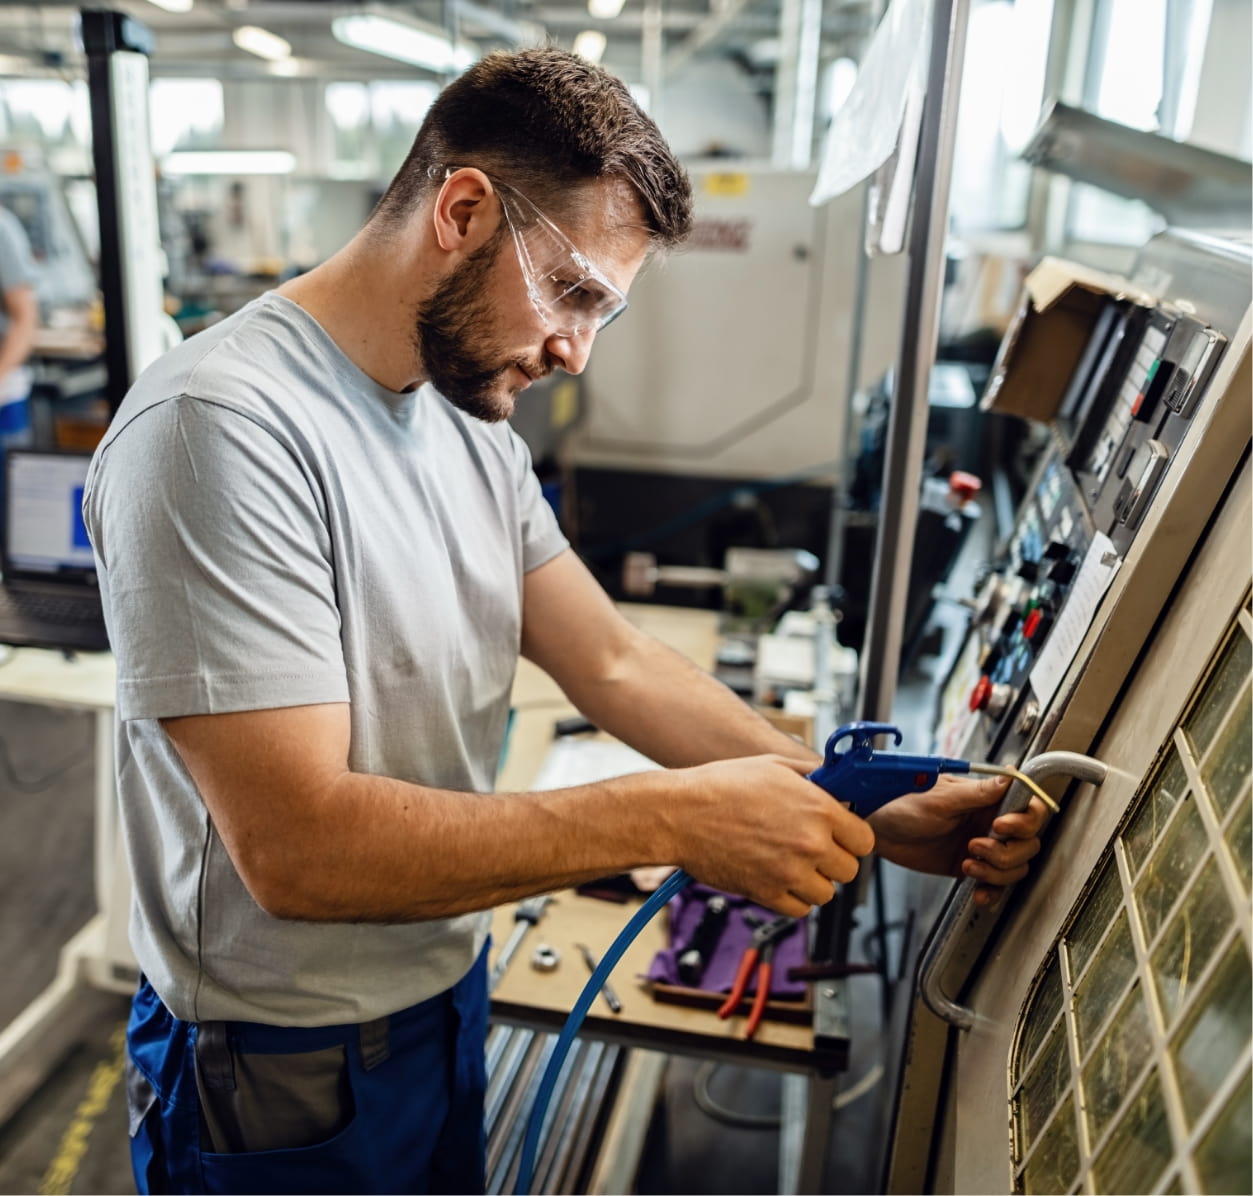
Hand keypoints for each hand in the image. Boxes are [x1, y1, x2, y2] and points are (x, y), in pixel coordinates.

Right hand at [670, 755, 874, 917]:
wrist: (680, 814)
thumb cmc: (721, 786)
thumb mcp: (774, 767)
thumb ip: (812, 777)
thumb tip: (836, 783)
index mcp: (819, 809)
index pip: (865, 839)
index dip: (852, 837)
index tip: (839, 835)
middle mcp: (810, 843)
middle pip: (849, 869)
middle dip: (833, 860)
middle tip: (810, 848)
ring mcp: (790, 872)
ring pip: (826, 893)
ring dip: (812, 881)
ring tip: (789, 862)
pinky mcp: (767, 894)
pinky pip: (799, 909)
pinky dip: (792, 897)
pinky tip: (776, 876)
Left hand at [867, 773, 1045, 906]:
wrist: (876, 827)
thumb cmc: (900, 802)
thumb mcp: (939, 798)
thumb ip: (977, 794)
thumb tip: (1009, 778)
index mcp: (985, 799)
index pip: (1028, 809)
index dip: (1024, 822)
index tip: (1002, 827)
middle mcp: (987, 822)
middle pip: (1028, 843)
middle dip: (1006, 852)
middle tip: (975, 847)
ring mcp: (980, 845)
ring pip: (1014, 866)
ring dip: (996, 872)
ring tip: (968, 865)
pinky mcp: (968, 865)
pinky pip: (994, 883)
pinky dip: (991, 891)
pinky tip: (978, 892)